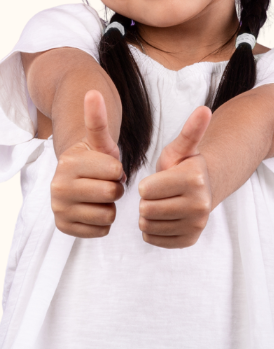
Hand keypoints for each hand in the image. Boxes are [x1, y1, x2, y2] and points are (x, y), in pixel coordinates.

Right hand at [50, 90, 125, 237]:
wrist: (76, 180)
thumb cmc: (94, 160)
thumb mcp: (99, 140)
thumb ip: (96, 119)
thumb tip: (92, 92)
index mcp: (67, 163)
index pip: (115, 172)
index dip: (117, 170)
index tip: (106, 168)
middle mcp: (58, 187)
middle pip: (111, 194)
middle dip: (114, 189)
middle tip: (104, 183)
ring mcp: (59, 208)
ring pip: (108, 215)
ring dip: (109, 206)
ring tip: (98, 196)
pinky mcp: (63, 227)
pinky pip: (101, 230)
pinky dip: (102, 222)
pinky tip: (93, 209)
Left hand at [138, 106, 211, 248]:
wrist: (201, 190)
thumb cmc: (182, 165)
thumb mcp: (181, 148)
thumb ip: (189, 131)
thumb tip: (203, 109)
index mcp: (193, 180)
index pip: (145, 189)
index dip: (145, 184)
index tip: (155, 180)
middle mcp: (199, 205)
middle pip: (146, 209)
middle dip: (144, 200)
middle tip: (156, 193)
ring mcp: (196, 225)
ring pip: (147, 225)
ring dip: (146, 215)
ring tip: (158, 203)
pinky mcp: (189, 240)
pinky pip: (153, 238)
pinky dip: (151, 229)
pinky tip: (160, 217)